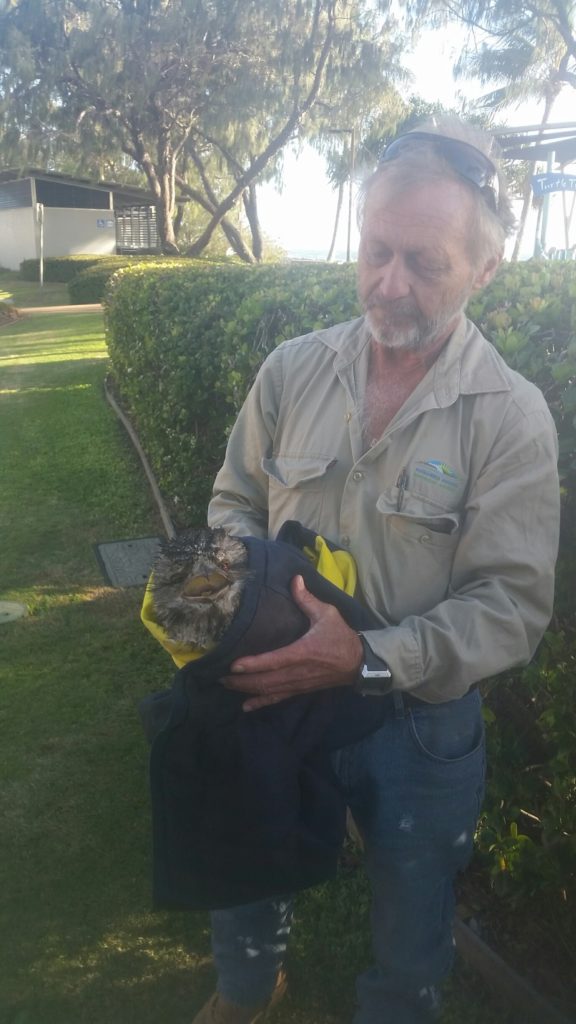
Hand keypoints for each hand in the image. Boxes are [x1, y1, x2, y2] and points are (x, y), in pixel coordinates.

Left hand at [223, 574, 363, 710]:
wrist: (358, 662)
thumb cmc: (340, 636)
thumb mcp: (327, 614)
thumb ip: (307, 599)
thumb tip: (295, 579)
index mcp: (302, 652)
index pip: (273, 661)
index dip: (253, 665)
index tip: (233, 664)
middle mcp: (297, 672)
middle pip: (265, 680)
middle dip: (241, 680)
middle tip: (220, 677)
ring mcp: (298, 684)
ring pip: (269, 691)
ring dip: (246, 690)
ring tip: (227, 686)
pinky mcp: (300, 690)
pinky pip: (278, 698)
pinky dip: (261, 703)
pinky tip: (246, 706)